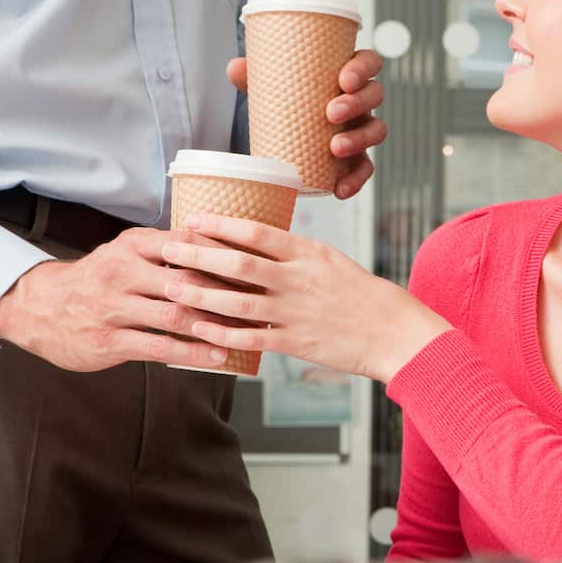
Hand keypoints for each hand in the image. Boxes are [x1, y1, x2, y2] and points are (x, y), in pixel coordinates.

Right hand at [0, 227, 261, 371]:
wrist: (38, 308)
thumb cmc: (97, 279)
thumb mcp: (125, 252)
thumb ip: (166, 249)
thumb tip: (221, 244)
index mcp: (132, 245)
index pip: (187, 244)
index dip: (226, 256)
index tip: (258, 265)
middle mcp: (123, 272)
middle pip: (188, 279)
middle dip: (229, 293)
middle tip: (264, 302)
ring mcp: (114, 307)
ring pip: (177, 314)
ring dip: (217, 325)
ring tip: (250, 333)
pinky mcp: (110, 340)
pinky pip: (160, 347)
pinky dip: (194, 352)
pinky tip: (219, 356)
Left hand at [158, 213, 450, 383]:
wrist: (393, 332)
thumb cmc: (363, 295)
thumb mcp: (331, 261)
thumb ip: (295, 254)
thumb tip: (258, 243)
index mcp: (308, 253)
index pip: (256, 232)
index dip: (220, 225)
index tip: (192, 220)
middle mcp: (298, 279)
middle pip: (238, 263)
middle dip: (198, 255)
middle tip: (168, 248)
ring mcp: (296, 312)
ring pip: (237, 301)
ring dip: (200, 294)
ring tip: (171, 287)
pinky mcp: (296, 342)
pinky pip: (251, 338)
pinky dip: (221, 333)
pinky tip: (199, 329)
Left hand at [226, 48, 385, 199]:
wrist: (286, 136)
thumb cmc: (286, 102)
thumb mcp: (270, 86)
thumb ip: (253, 75)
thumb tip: (235, 67)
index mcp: (346, 75)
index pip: (369, 62)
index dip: (364, 68)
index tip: (343, 79)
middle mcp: (360, 101)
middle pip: (375, 94)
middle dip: (357, 103)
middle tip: (331, 113)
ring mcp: (361, 129)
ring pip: (377, 130)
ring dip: (360, 138)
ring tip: (335, 148)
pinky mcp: (356, 159)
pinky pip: (366, 169)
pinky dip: (357, 180)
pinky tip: (340, 189)